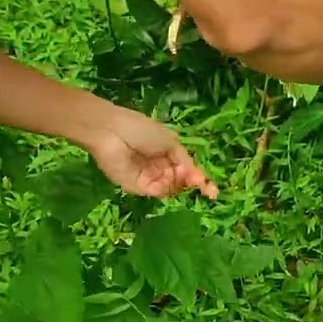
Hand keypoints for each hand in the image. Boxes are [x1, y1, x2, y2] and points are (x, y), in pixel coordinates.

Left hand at [87, 107, 217, 199]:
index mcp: (168, 153)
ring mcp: (149, 179)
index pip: (187, 170)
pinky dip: (167, 189)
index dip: (199, 180)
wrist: (111, 132)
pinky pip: (157, 192)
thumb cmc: (141, 129)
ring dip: (180, 185)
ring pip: (171, 188)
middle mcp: (160, 167)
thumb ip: (185, 161)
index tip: (212, 191)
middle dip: (192, 183)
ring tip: (184, 177)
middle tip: (198, 182)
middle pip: (181, 182)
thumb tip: (199, 178)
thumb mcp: (170, 141)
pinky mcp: (138, 188)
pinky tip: (171, 182)